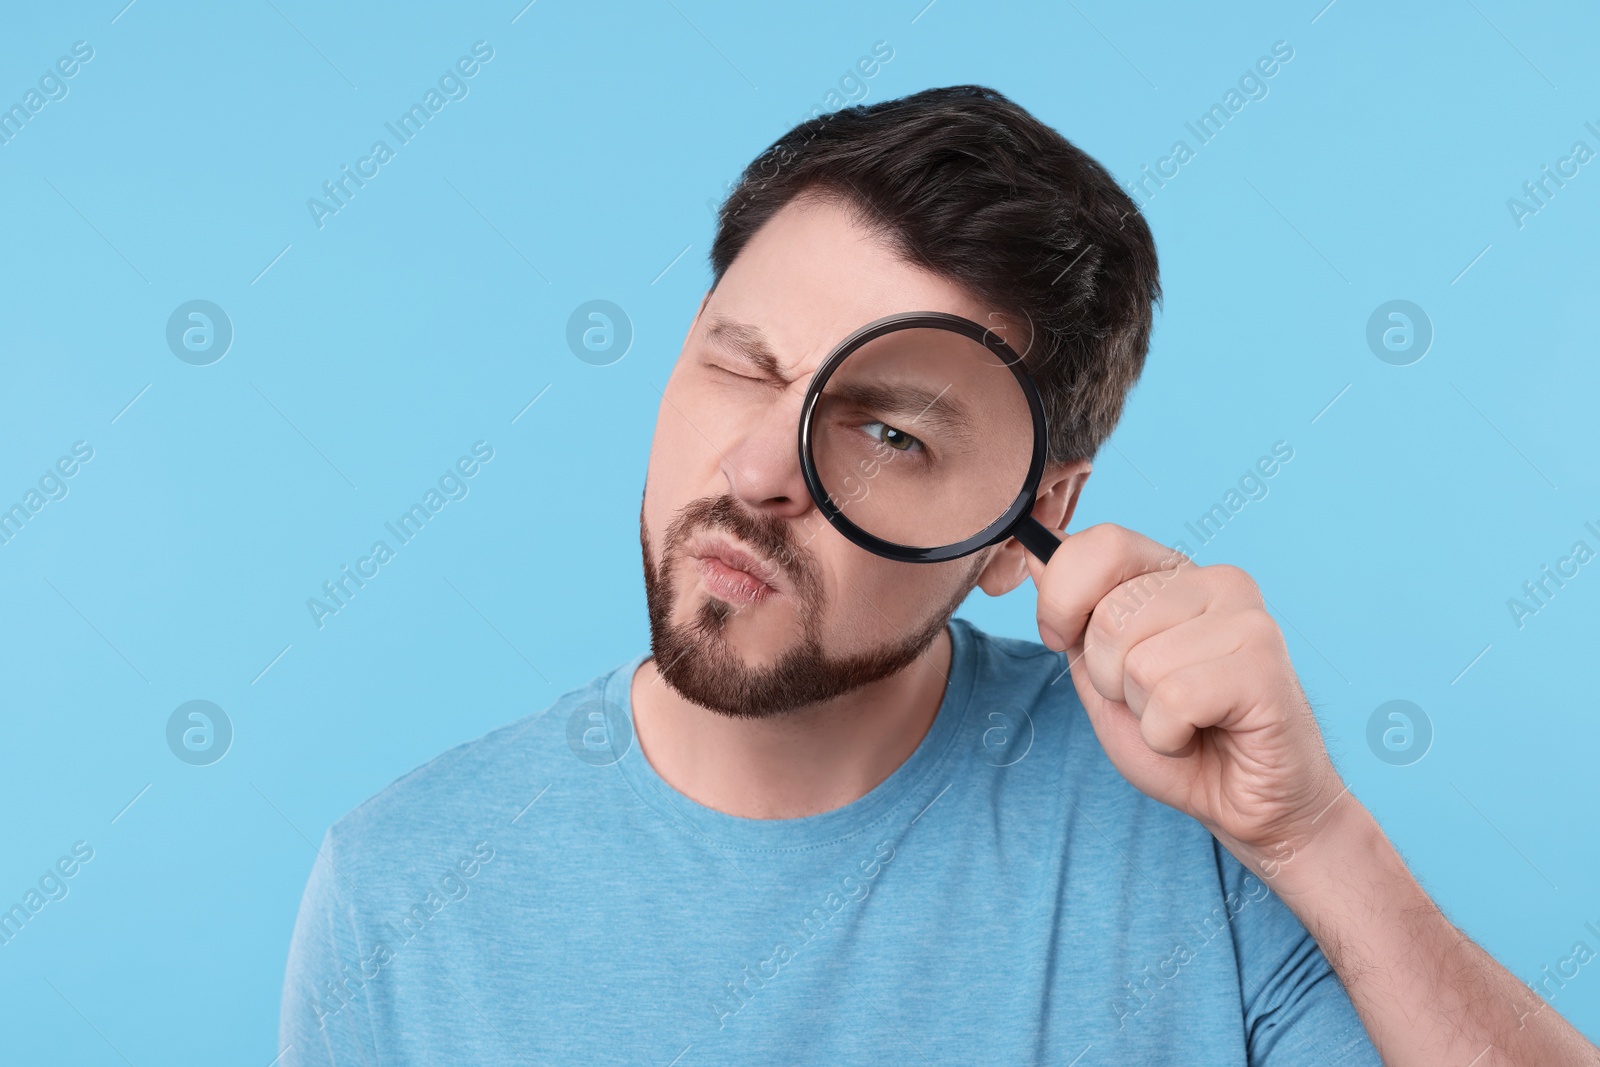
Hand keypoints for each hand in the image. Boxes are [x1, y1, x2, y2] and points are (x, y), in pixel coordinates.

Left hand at [1024, 523, 1348, 883]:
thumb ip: (1072, 618)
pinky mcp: (1264, 668)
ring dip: (1144, 713)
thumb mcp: (1102, 673)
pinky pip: (1173, 701)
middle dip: (1109, 679)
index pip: (1101, 545)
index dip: (1062, 600)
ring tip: (1184, 720)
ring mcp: (1248, 620)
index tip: (1064, 641)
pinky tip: (1200, 735)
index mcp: (1174, 572)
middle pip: (1110, 618)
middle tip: (1154, 701)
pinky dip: (1168, 737)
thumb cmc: (1178, 736)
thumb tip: (1036, 553)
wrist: (1247, 803)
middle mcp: (1217, 581)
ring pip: (1138, 664)